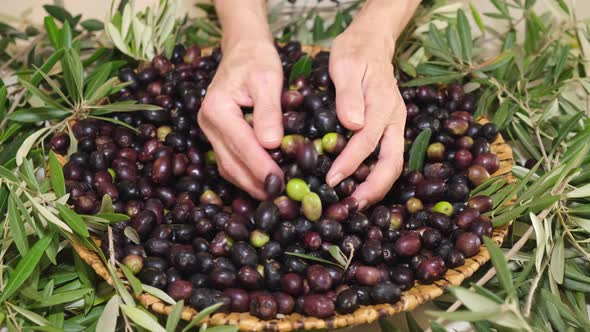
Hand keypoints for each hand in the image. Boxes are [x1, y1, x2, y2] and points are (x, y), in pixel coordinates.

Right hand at [198, 41, 283, 198]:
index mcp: (218, 108)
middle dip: (255, 182)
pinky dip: (245, 175)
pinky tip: (262, 182)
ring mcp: (209, 130)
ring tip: (274, 195)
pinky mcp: (217, 135)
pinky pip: (229, 160)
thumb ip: (269, 111)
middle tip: (280, 197)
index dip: (261, 166)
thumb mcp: (268, 79)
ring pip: (228, 166)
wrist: (243, 49)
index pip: (242, 144)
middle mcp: (208, 122)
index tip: (280, 182)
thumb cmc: (257, 59)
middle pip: (231, 162)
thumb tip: (272, 144)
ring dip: (250, 183)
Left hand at [326, 26, 406, 209]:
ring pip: (393, 164)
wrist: (372, 42)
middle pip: (393, 163)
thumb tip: (352, 124)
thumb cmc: (355, 52)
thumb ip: (349, 94)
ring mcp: (395, 125)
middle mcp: (395, 119)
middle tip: (351, 206)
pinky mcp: (389, 129)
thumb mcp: (346, 65)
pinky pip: (386, 157)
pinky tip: (358, 186)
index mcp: (384, 104)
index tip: (331, 180)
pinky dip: (375, 176)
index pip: (367, 141)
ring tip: (355, 203)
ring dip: (377, 187)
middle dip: (374, 188)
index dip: (350, 163)